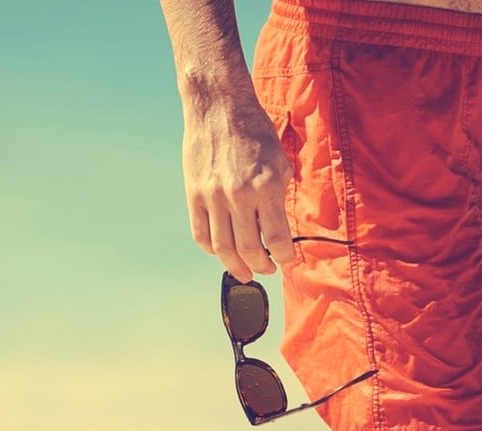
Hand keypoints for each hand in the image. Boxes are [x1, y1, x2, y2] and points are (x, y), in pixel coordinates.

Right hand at [181, 93, 295, 282]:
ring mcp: (213, 196)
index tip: (287, 259)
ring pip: (223, 248)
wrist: (218, 108)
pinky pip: (200, 233)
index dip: (285, 256)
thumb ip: (278, 195)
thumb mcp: (279, 161)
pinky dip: (211, 249)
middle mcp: (239, 195)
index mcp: (266, 186)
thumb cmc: (255, 131)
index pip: (278, 238)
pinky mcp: (194, 194)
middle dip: (262, 266)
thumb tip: (278, 228)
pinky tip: (221, 251)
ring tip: (245, 272)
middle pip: (250, 249)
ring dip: (236, 266)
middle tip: (267, 270)